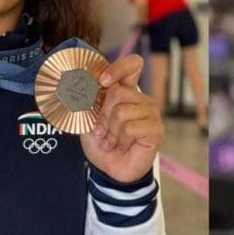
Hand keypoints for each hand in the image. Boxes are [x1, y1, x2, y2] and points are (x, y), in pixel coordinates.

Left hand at [81, 54, 163, 183]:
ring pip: (121, 112)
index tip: (102, 81)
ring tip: (112, 141)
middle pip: (117, 92)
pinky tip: (122, 146)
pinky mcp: (155, 129)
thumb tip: (77, 88)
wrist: (110, 169)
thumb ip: (88, 102)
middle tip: (101, 131)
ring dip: (110, 131)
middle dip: (102, 115)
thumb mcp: (89, 120)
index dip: (118, 68)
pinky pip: (130, 128)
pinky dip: (120, 140)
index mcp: (128, 92)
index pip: (133, 65)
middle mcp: (142, 99)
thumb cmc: (102, 143)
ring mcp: (151, 114)